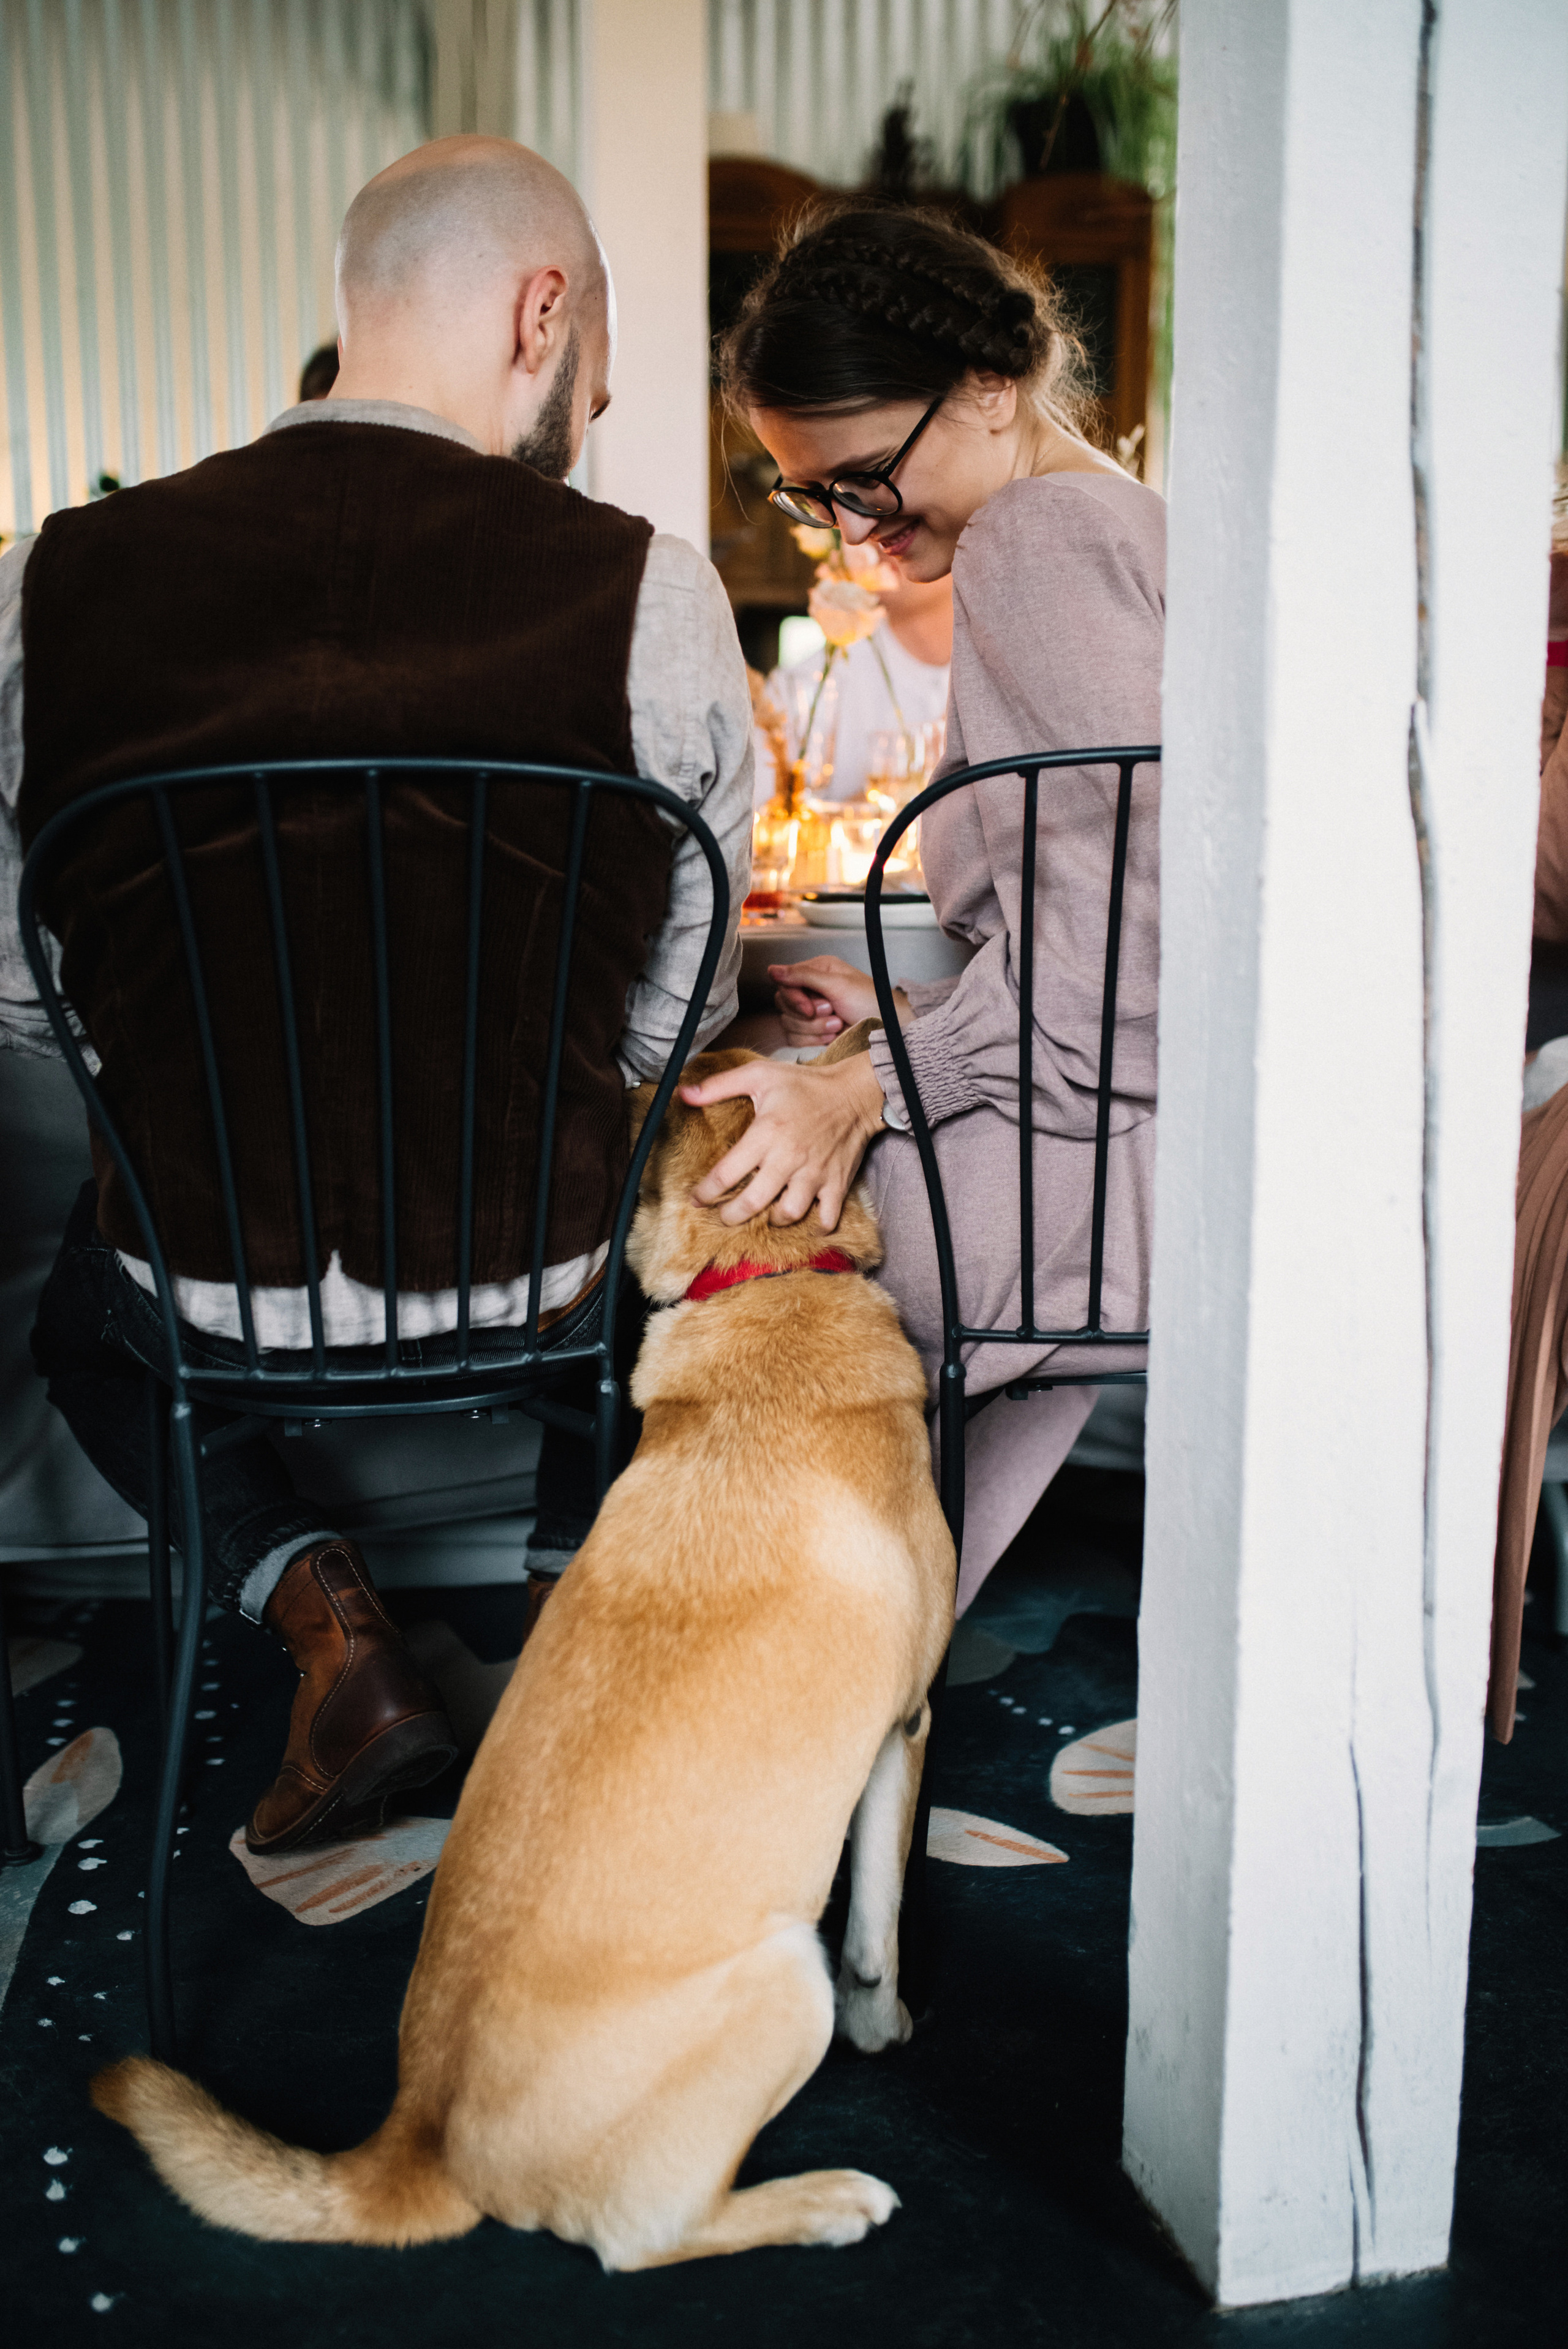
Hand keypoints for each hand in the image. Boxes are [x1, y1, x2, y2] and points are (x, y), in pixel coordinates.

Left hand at [680, 1052, 887, 1228]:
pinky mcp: (837, 1183)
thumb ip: (719, 1085)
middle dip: (732, 1215)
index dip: (705, 1192)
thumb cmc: (805, 1085)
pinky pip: (827, 1217)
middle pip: (753, 1202)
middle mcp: (789, 1158)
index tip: (696, 1199)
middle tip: (724, 1216)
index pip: (726, 1173)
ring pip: (789, 1214)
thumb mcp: (759, 1075)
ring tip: (764, 1214)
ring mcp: (815, 1174)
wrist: (855, 1093)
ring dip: (772, 1220)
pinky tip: (806, 1224)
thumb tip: (683, 1093)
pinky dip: (817, 1228)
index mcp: (766, 1133)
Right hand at [770, 956, 908, 1050]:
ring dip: (815, 1028)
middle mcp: (811, 991)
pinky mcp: (812, 1035)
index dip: (794, 998)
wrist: (887, 1031)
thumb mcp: (837, 984)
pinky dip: (814, 1041)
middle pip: (783, 1004)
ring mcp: (811, 1014)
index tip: (810, 1008)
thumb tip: (772, 970)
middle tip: (833, 1013)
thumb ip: (802, 976)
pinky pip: (795, 1040)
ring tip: (838, 1024)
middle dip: (808, 1015)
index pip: (785, 983)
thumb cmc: (872, 1003)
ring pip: (788, 1023)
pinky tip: (833, 1036)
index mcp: (817, 972)